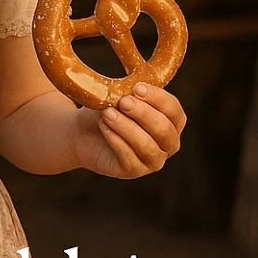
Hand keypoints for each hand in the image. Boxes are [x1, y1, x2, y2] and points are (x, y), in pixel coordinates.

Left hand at [71, 83, 186, 179]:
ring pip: (147, 146)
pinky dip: (116, 140)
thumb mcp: (121, 96)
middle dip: (143, 114)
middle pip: (163, 129)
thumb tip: (135, 86)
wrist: (83, 131)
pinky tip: (105, 127)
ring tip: (107, 113)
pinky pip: (129, 159)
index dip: (157, 99)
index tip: (136, 88)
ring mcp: (153, 160)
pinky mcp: (134, 171)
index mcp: (172, 121)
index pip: (174, 110)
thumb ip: (132, 91)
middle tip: (123, 102)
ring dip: (127, 127)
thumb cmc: (109, 109)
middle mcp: (168, 143)